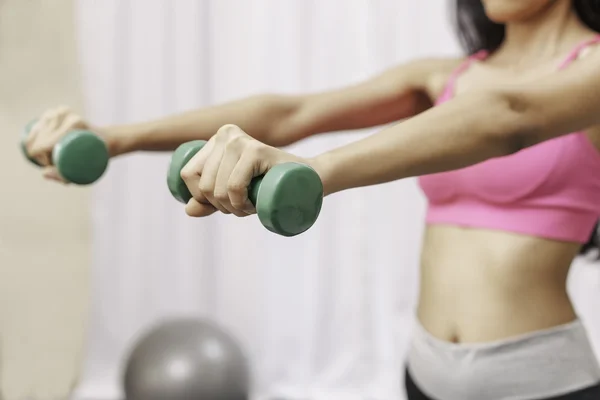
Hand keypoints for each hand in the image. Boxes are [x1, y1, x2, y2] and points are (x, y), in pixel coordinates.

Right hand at [24, 106, 106, 182]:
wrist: (108, 139)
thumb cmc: (97, 157)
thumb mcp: (85, 171)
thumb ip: (63, 176)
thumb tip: (44, 173)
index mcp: (74, 124)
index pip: (44, 144)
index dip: (42, 158)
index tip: (50, 166)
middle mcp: (66, 114)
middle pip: (40, 138)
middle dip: (38, 153)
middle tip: (50, 163)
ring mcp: (61, 110)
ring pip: (37, 131)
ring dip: (36, 144)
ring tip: (48, 155)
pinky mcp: (57, 110)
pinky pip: (39, 124)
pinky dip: (35, 135)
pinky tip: (35, 143)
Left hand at [180, 124, 309, 216]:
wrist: (307, 180)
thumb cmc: (268, 186)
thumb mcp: (233, 193)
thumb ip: (208, 199)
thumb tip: (188, 210)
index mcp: (216, 139)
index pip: (188, 174)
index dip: (200, 197)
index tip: (223, 202)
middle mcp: (226, 134)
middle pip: (203, 184)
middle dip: (219, 206)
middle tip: (241, 207)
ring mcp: (241, 141)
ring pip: (217, 189)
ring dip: (232, 208)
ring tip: (250, 206)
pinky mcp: (256, 150)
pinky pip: (233, 186)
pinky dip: (240, 203)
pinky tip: (252, 205)